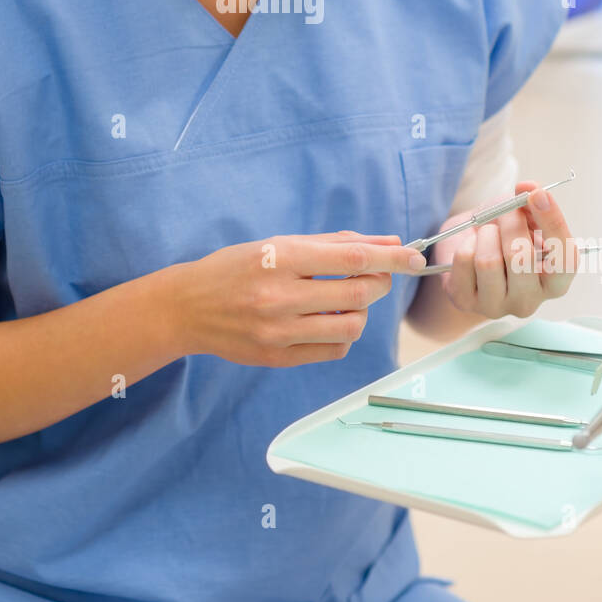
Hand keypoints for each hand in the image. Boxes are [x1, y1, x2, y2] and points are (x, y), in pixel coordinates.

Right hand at [178, 230, 425, 366]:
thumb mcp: (280, 243)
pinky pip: (332, 350)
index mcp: (281, 258)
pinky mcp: (277, 357)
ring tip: (348, 300)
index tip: (414, 257)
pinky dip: (343, 335)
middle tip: (379, 276)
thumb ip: (334, 243)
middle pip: (358, 293)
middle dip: (381, 282)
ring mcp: (277, 331)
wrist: (186, 307)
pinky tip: (329, 321)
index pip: (352, 258)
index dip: (391, 258)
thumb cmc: (237, 267)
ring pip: (350, 326)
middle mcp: (279, 295)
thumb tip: (388, 244)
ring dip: (362, 311)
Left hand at [430, 181, 577, 320]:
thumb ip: (530, 203)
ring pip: (489, 262)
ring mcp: (498, 306)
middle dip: (510, 223)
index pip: (566, 258)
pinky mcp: (467, 302)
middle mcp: (530, 301)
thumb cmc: (501, 233)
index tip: (537, 194)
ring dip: (486, 234)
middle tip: (505, 212)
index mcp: (555, 281)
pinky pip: (465, 262)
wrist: (464, 250)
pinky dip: (466, 243)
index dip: (553, 223)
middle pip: (522, 257)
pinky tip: (470, 247)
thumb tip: (527, 188)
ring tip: (486, 232)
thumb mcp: (521, 215)